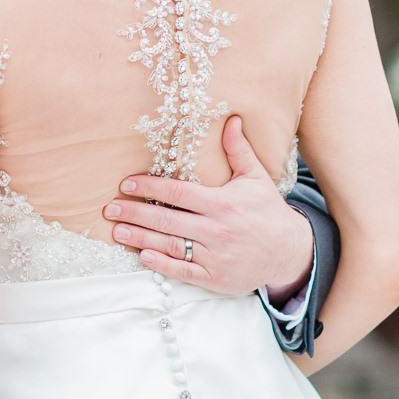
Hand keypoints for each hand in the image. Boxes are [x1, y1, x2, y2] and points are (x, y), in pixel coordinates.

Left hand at [103, 116, 313, 299]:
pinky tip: (144, 256)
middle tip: (109, 210)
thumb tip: (231, 119)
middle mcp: (217, 230)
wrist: (289, 252)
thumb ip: (239, 150)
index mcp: (223, 203)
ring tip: (117, 232)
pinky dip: (163, 265)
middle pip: (167, 221)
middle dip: (135, 214)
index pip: (177, 193)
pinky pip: (184, 272)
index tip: (126, 184)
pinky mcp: (216, 279)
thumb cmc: (268, 211)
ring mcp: (215, 257)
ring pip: (171, 246)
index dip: (149, 188)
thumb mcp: (256, 178)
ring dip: (141, 238)